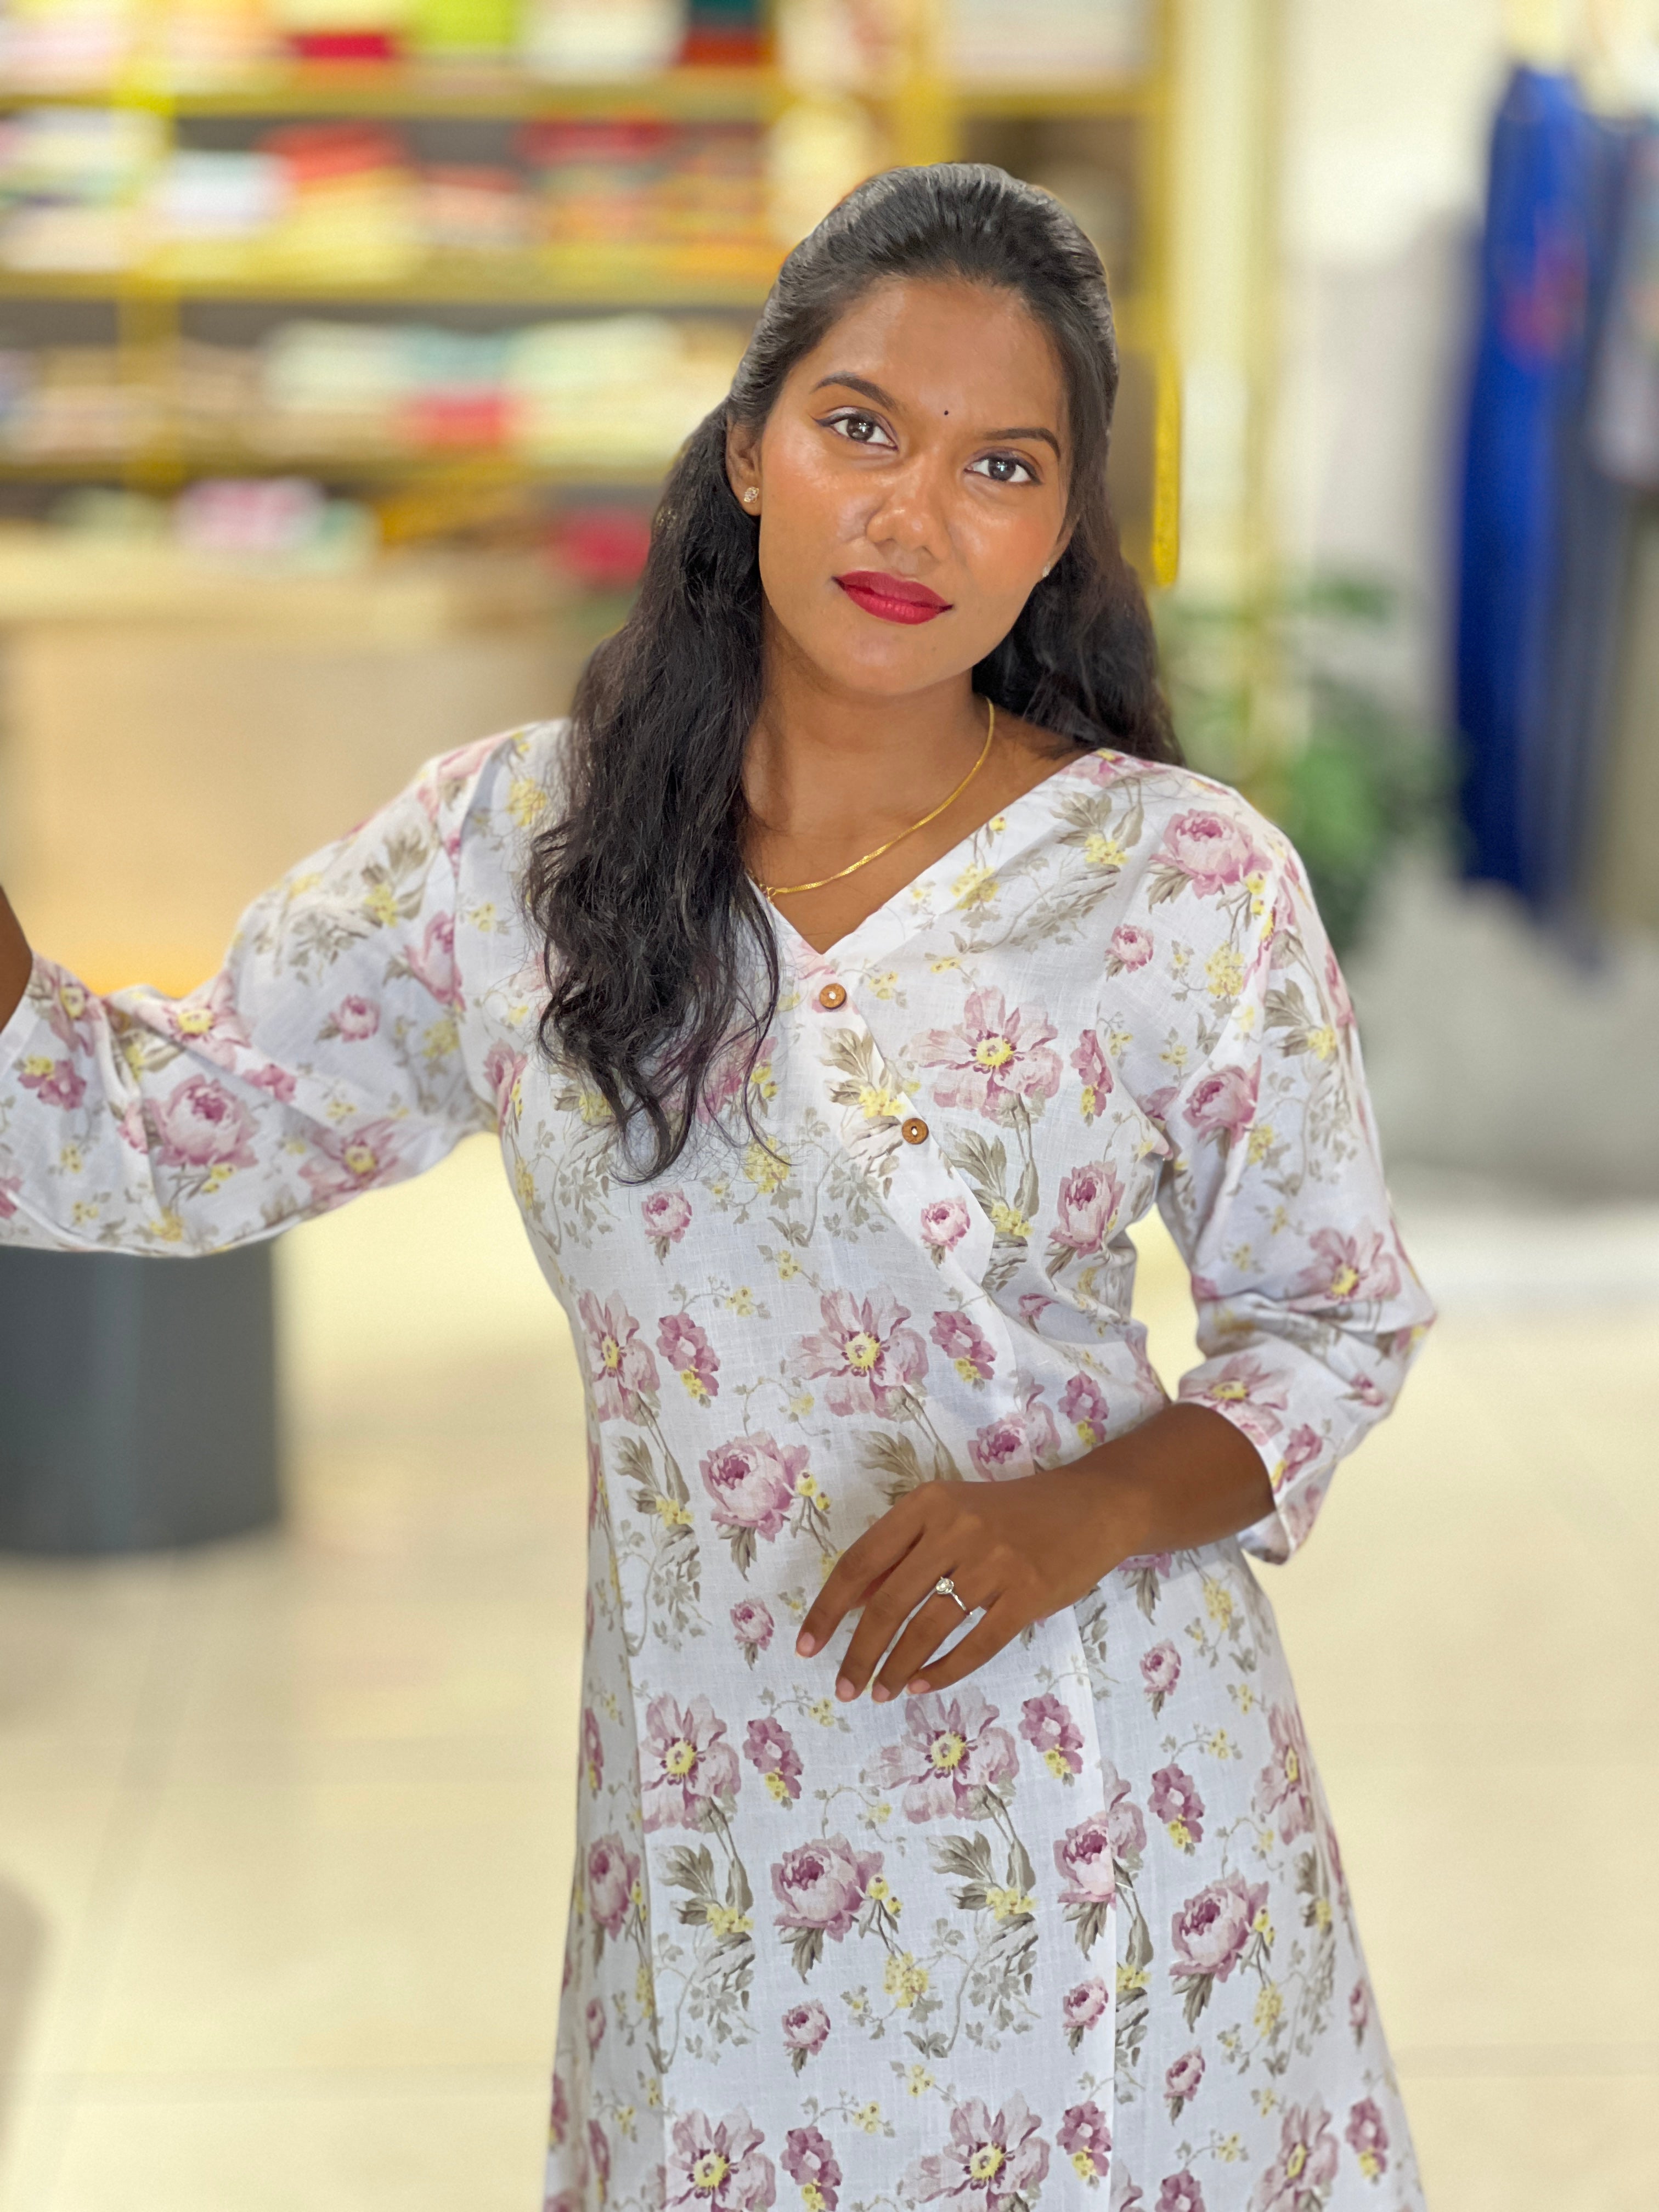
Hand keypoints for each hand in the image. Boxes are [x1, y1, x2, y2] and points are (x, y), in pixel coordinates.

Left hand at [794, 1404, 1272, 1702]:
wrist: (1091, 1507)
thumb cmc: (1010, 1514)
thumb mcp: (952, 1515)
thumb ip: (903, 1553)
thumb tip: (850, 1607)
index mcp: (927, 1504)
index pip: (860, 1562)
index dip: (828, 1609)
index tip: (808, 1646)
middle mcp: (956, 1528)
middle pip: (888, 1603)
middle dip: (859, 1654)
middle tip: (843, 1688)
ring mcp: (994, 1562)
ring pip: (927, 1628)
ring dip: (897, 1668)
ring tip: (880, 1693)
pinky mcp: (1028, 1594)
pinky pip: (976, 1644)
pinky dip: (944, 1671)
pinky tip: (923, 1686)